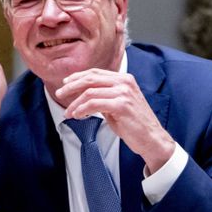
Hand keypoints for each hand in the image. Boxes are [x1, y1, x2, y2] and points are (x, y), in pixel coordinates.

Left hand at [57, 68, 175, 171]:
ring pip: (90, 92)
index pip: (95, 72)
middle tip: (60, 94)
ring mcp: (124, 93)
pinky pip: (94, 104)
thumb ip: (104, 96)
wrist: (152, 139)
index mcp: (124, 79)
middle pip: (90, 79)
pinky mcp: (121, 105)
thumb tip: (83, 95)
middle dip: (71, 86)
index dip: (78, 77)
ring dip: (75, 103)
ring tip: (68, 112)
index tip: (66, 83)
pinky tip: (77, 115)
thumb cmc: (134, 124)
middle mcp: (124, 82)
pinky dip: (82, 109)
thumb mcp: (117, 104)